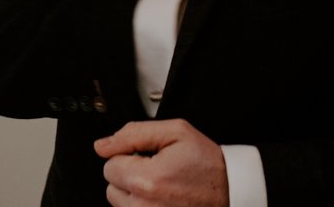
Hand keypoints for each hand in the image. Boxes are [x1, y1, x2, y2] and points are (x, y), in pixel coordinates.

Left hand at [95, 119, 228, 206]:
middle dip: (128, 174)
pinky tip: (161, 197)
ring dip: (134, 192)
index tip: (146, 155)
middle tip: (155, 169)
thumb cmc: (207, 164)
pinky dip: (143, 204)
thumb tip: (103, 145)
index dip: (127, 155)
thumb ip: (134, 133)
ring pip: (120, 203)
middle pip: (111, 186)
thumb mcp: (176, 132)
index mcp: (148, 180)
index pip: (109, 165)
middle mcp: (144, 206)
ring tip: (160, 184)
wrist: (230, 191)